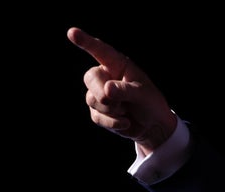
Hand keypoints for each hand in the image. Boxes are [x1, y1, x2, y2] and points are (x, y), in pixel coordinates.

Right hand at [67, 27, 177, 151]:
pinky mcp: (97, 111)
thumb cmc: (150, 103)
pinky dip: (112, 122)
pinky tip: (126, 122)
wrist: (152, 126)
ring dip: (112, 110)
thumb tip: (107, 90)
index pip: (100, 50)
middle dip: (104, 93)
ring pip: (92, 99)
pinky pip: (96, 116)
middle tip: (122, 104)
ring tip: (127, 110)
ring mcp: (98, 94)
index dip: (85, 41)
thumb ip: (126, 90)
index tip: (71, 32)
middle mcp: (105, 76)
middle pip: (90, 77)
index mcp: (117, 64)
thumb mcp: (143, 94)